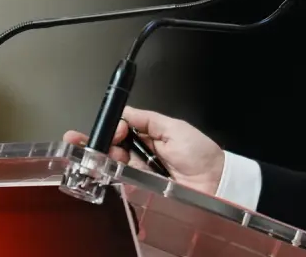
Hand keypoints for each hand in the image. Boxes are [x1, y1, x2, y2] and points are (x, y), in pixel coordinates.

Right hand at [63, 106, 225, 194]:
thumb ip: (147, 119)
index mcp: (150, 137)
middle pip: (112, 148)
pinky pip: (122, 183)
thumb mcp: (174, 128)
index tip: (116, 131)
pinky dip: (113, 177)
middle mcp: (141, 155)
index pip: (122, 130)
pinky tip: (107, 170)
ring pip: (113, 165)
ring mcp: (140, 175)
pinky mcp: (141, 192)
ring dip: (106, 159)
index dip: (114, 129)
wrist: (214, 183)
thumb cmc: (197, 152)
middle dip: (100, 144)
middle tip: (91, 143)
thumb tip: (124, 111)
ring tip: (107, 156)